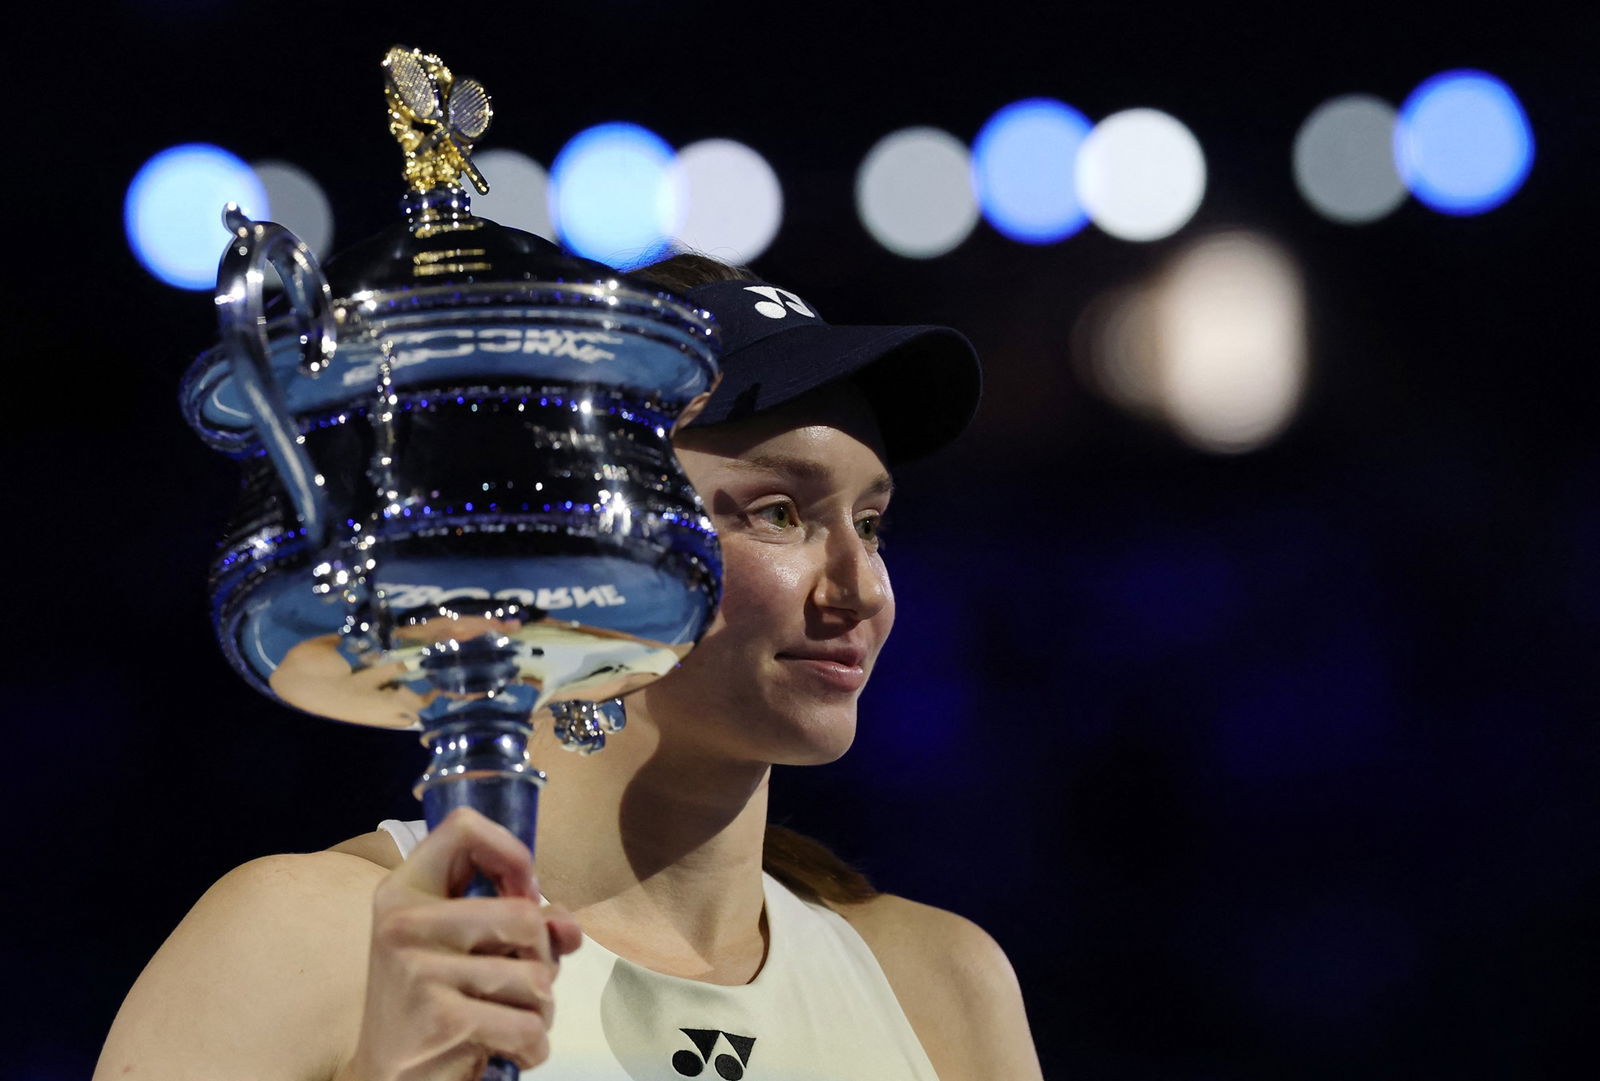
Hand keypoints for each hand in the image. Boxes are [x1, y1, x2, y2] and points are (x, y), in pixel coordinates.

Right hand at [339, 808, 581, 1080]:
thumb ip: (524, 925)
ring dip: (539, 1009)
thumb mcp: (471, 950)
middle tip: (515, 984)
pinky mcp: (442, 1020)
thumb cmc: (435, 1004)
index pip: (463, 827)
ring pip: (536, 977)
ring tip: (504, 1019)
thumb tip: (568, 929)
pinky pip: (530, 1026)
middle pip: (525, 915)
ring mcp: (419, 971)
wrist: (387, 1080)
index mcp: (403, 892)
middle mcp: (403, 924)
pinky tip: (502, 1051)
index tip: (522, 892)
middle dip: (541, 959)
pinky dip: (532, 1047)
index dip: (512, 854)